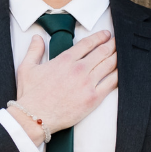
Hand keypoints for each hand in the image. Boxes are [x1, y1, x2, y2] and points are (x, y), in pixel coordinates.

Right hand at [10, 29, 116, 143]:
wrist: (35, 116)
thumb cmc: (31, 95)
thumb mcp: (27, 68)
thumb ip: (34, 50)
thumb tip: (37, 38)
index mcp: (65, 60)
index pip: (87, 43)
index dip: (99, 37)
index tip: (106, 35)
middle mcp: (78, 69)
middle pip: (102, 52)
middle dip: (112, 44)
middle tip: (119, 41)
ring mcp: (87, 83)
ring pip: (109, 65)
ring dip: (118, 57)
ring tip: (123, 53)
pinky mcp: (93, 98)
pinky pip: (112, 83)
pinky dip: (119, 75)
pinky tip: (124, 72)